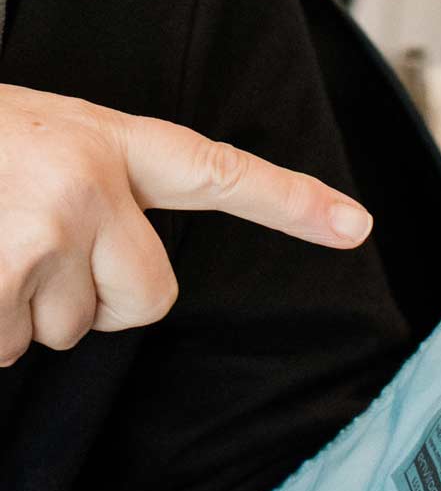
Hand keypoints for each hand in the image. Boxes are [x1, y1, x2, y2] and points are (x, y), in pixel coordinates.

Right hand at [0, 84, 373, 365]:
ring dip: (19, 311)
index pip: (220, 172)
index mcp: (105, 140)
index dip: (291, 202)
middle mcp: (89, 182)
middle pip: (146, 300)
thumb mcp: (38, 150)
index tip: (356, 225)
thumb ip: (101, 201)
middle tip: (24, 251)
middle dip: (93, 302)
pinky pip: (7, 349)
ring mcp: (43, 229)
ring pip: (67, 330)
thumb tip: (122, 293)